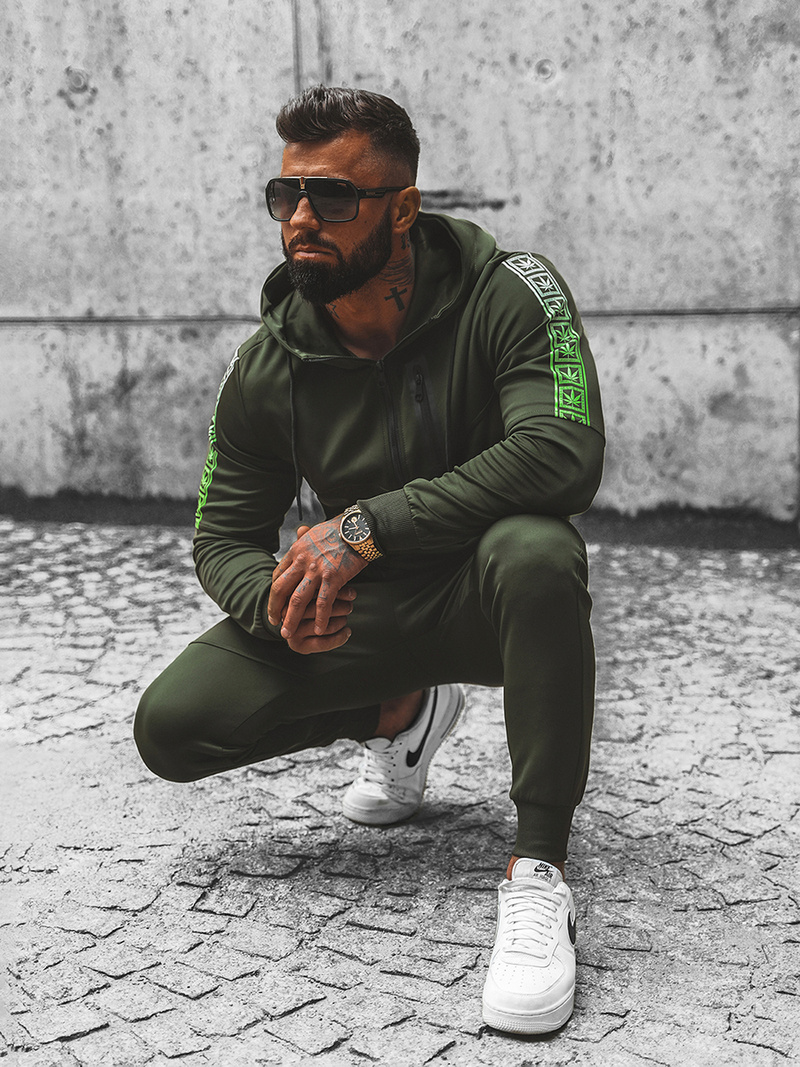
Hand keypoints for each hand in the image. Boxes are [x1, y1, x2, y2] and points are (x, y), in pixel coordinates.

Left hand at [267, 519, 367, 649]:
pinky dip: (320, 618)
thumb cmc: (338, 530)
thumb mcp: (315, 530)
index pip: (278, 575)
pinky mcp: (333, 578)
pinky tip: (319, 630)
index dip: (274, 593)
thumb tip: (299, 531)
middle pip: (281, 590)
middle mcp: (302, 561)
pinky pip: (323, 602)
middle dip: (275, 608)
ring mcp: (317, 570)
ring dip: (291, 619)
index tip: (275, 604)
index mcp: (296, 550)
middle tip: (274, 623)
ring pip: (298, 600)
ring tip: (288, 634)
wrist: (357, 529)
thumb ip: (305, 535)